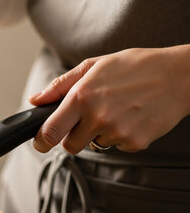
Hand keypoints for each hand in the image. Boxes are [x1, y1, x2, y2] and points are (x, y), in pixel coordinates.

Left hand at [29, 46, 189, 153]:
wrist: (177, 76)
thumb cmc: (134, 67)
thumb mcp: (92, 66)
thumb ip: (59, 86)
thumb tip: (36, 100)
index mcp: (82, 97)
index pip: (51, 131)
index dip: (41, 141)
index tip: (40, 143)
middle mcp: (98, 117)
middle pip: (70, 146)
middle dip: (72, 136)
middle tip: (85, 120)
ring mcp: (118, 132)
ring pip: (95, 144)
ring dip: (99, 133)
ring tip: (116, 109)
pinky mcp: (136, 143)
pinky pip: (117, 146)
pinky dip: (120, 135)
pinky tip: (130, 116)